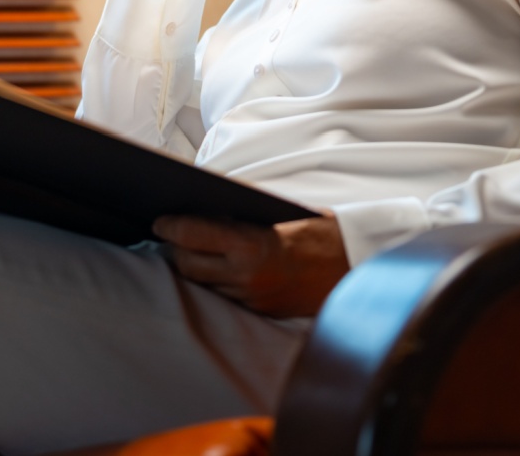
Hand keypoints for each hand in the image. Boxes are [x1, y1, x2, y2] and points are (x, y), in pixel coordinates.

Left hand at [153, 212, 349, 317]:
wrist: (360, 266)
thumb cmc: (324, 232)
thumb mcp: (282, 212)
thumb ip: (243, 214)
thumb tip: (208, 207)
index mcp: (252, 246)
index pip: (193, 235)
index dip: (170, 226)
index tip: (159, 221)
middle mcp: (247, 277)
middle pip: (189, 265)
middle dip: (175, 249)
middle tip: (170, 234)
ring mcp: (254, 298)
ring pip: (204, 284)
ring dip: (193, 268)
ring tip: (188, 250)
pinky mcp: (262, 312)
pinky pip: (226, 297)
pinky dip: (216, 281)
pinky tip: (215, 268)